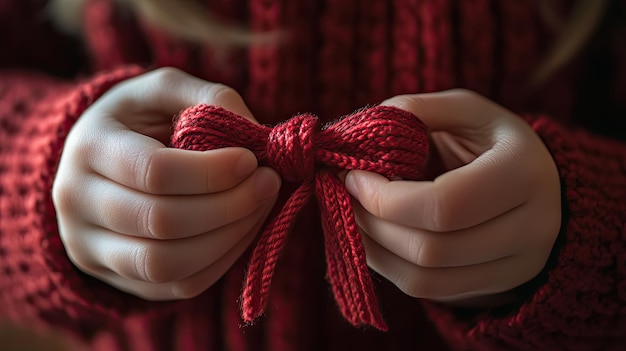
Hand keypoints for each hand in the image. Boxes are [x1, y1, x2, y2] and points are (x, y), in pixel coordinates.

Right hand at [53, 68, 280, 299]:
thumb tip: (257, 136)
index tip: (253, 161)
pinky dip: (221, 261)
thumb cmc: (140, 120)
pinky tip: (241, 230)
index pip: (154, 172)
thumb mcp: (166, 90)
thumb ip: (210, 100)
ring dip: (229, 238)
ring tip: (259, 207)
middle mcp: (78, 204)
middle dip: (230, 205)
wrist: (96, 162)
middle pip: (162, 222)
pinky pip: (177, 286)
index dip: (212, 172)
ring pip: (168, 264)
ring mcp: (92, 248)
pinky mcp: (119, 277)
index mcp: (90, 147)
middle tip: (268, 184)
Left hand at [344, 89, 560, 304]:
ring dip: (374, 249)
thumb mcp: (463, 110)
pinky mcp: (496, 287)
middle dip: (372, 223)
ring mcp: (516, 267)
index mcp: (523, 173)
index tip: (352, 176)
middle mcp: (531, 229)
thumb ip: (416, 111)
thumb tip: (358, 136)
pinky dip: (388, 266)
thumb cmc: (491, 142)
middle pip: (430, 249)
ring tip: (354, 216)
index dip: (385, 198)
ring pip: (423, 279)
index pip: (442, 206)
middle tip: (346, 196)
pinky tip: (375, 237)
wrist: (539, 185)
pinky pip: (427, 290)